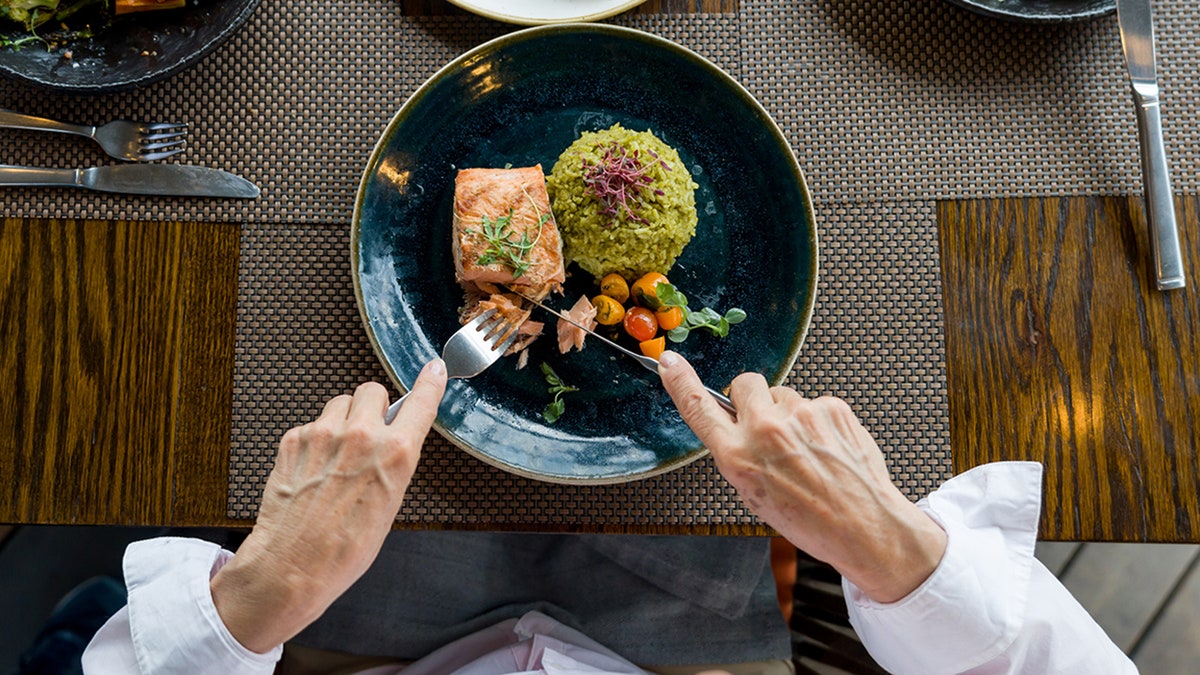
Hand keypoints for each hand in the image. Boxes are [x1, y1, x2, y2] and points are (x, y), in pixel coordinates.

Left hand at [210, 360, 447, 652]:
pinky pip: (312, 424)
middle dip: (372, 407)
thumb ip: (393, 462)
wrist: (293, 565)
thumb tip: (392, 440)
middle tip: (368, 431)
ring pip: (339, 403)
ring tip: (337, 455)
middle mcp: (360, 436)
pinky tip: (314, 470)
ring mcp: (323, 434)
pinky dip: (315, 440)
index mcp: (395, 454)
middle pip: (372, 390)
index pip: (421, 403)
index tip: (434, 369)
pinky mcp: (293, 439)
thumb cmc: (344, 548)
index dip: (430, 383)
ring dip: (342, 420)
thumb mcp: (390, 504)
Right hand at [657, 351, 945, 602]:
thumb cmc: (809, 520)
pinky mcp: (832, 407)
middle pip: (744, 383)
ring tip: (808, 451)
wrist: (863, 526)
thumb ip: (741, 454)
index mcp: (737, 457)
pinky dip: (819, 422)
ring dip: (789, 414)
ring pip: (783, 395)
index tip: (669, 363)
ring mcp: (801, 414)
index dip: (680, 382)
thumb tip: (740, 425)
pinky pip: (815, 403)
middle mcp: (765, 430)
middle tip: (767, 425)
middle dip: (751, 398)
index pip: (698, 408)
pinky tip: (829, 449)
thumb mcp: (754, 494)